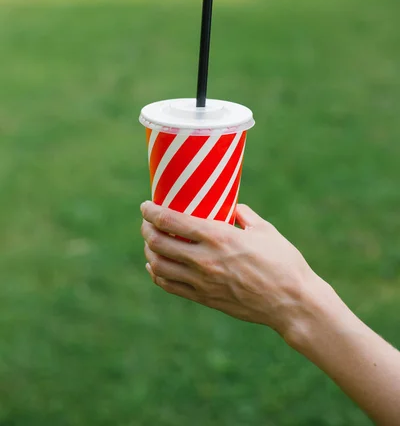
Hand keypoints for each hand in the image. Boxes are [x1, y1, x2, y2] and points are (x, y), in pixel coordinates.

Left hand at [140, 201, 317, 341]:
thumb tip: (235, 208)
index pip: (171, 220)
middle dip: (146, 229)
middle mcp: (204, 259)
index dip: (152, 211)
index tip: (145, 206)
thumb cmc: (283, 262)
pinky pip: (169, 286)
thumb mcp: (265, 230)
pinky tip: (156, 267)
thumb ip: (245, 216)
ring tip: (150, 243)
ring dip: (148, 251)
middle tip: (147, 222)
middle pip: (158, 242)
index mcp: (218, 236)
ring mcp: (202, 282)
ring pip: (158, 265)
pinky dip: (157, 274)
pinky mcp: (204, 299)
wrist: (291, 303)